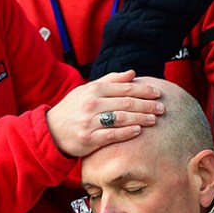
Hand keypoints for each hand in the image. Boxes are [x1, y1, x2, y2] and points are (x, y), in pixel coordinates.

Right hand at [46, 70, 164, 157]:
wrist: (51, 130)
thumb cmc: (73, 109)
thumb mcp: (87, 90)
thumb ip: (110, 81)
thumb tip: (132, 73)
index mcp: (93, 90)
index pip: (124, 88)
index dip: (143, 90)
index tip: (158, 93)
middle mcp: (92, 104)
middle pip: (126, 102)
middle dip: (146, 105)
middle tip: (162, 107)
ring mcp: (89, 121)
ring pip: (121, 118)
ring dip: (140, 118)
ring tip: (154, 119)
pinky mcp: (88, 139)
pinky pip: (111, 135)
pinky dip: (126, 132)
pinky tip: (139, 131)